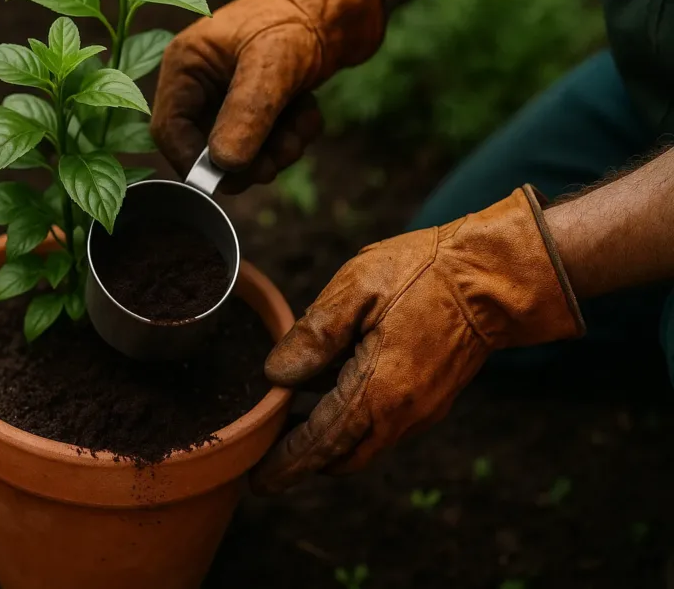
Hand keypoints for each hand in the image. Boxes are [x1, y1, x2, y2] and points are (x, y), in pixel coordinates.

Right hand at [150, 0, 383, 192]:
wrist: (335, 6)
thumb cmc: (296, 18)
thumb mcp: (271, 63)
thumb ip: (247, 112)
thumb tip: (225, 164)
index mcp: (185, 65)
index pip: (169, 131)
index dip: (195, 162)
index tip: (230, 176)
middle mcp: (199, 86)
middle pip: (206, 150)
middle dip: (248, 159)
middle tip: (281, 154)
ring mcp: (226, 100)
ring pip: (241, 155)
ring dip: (277, 150)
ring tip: (302, 122)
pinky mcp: (253, 110)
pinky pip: (266, 146)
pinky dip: (291, 138)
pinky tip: (307, 111)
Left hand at [252, 186, 584, 493]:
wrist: (496, 276)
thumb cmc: (425, 272)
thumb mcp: (357, 288)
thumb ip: (313, 335)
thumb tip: (275, 374)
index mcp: (377, 391)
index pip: (319, 444)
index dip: (285, 464)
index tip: (258, 481)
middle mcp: (401, 414)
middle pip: (341, 458)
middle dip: (303, 463)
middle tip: (267, 455)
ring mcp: (421, 411)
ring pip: (363, 446)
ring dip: (327, 444)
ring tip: (289, 425)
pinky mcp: (433, 400)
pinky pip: (383, 428)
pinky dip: (351, 426)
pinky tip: (328, 394)